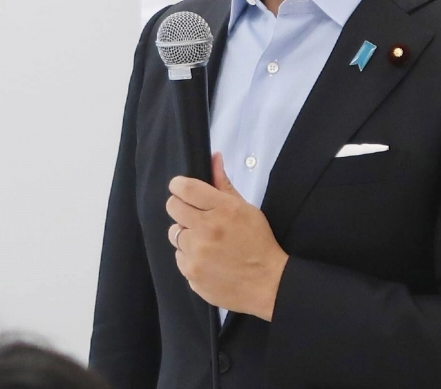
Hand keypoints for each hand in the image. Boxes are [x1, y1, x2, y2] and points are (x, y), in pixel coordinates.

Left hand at [167, 153, 288, 320]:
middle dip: (180, 207)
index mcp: (222, 210)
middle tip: (194, 215)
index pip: (185, 188)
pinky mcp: (192, 274)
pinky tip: (208, 259)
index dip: (178, 185)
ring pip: (174, 233)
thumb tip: (213, 157)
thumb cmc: (259, 242)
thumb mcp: (246, 208)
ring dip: (186, 234)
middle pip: (172, 207)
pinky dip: (190, 256)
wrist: (268, 283)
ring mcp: (197, 254)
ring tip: (205, 240)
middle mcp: (205, 230)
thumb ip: (224, 183)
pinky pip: (179, 257)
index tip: (181, 188)